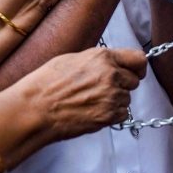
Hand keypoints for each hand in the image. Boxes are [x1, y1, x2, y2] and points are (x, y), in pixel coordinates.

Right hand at [17, 47, 147, 148]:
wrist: (34, 109)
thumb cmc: (46, 84)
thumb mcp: (72, 59)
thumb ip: (97, 60)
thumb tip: (110, 62)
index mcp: (103, 57)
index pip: (138, 59)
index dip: (138, 68)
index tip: (135, 73)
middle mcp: (111, 75)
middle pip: (133, 81)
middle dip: (123, 85)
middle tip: (103, 90)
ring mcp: (111, 96)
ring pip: (126, 98)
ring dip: (115, 101)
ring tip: (91, 102)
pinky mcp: (108, 115)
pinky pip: (122, 114)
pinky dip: (112, 115)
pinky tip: (94, 112)